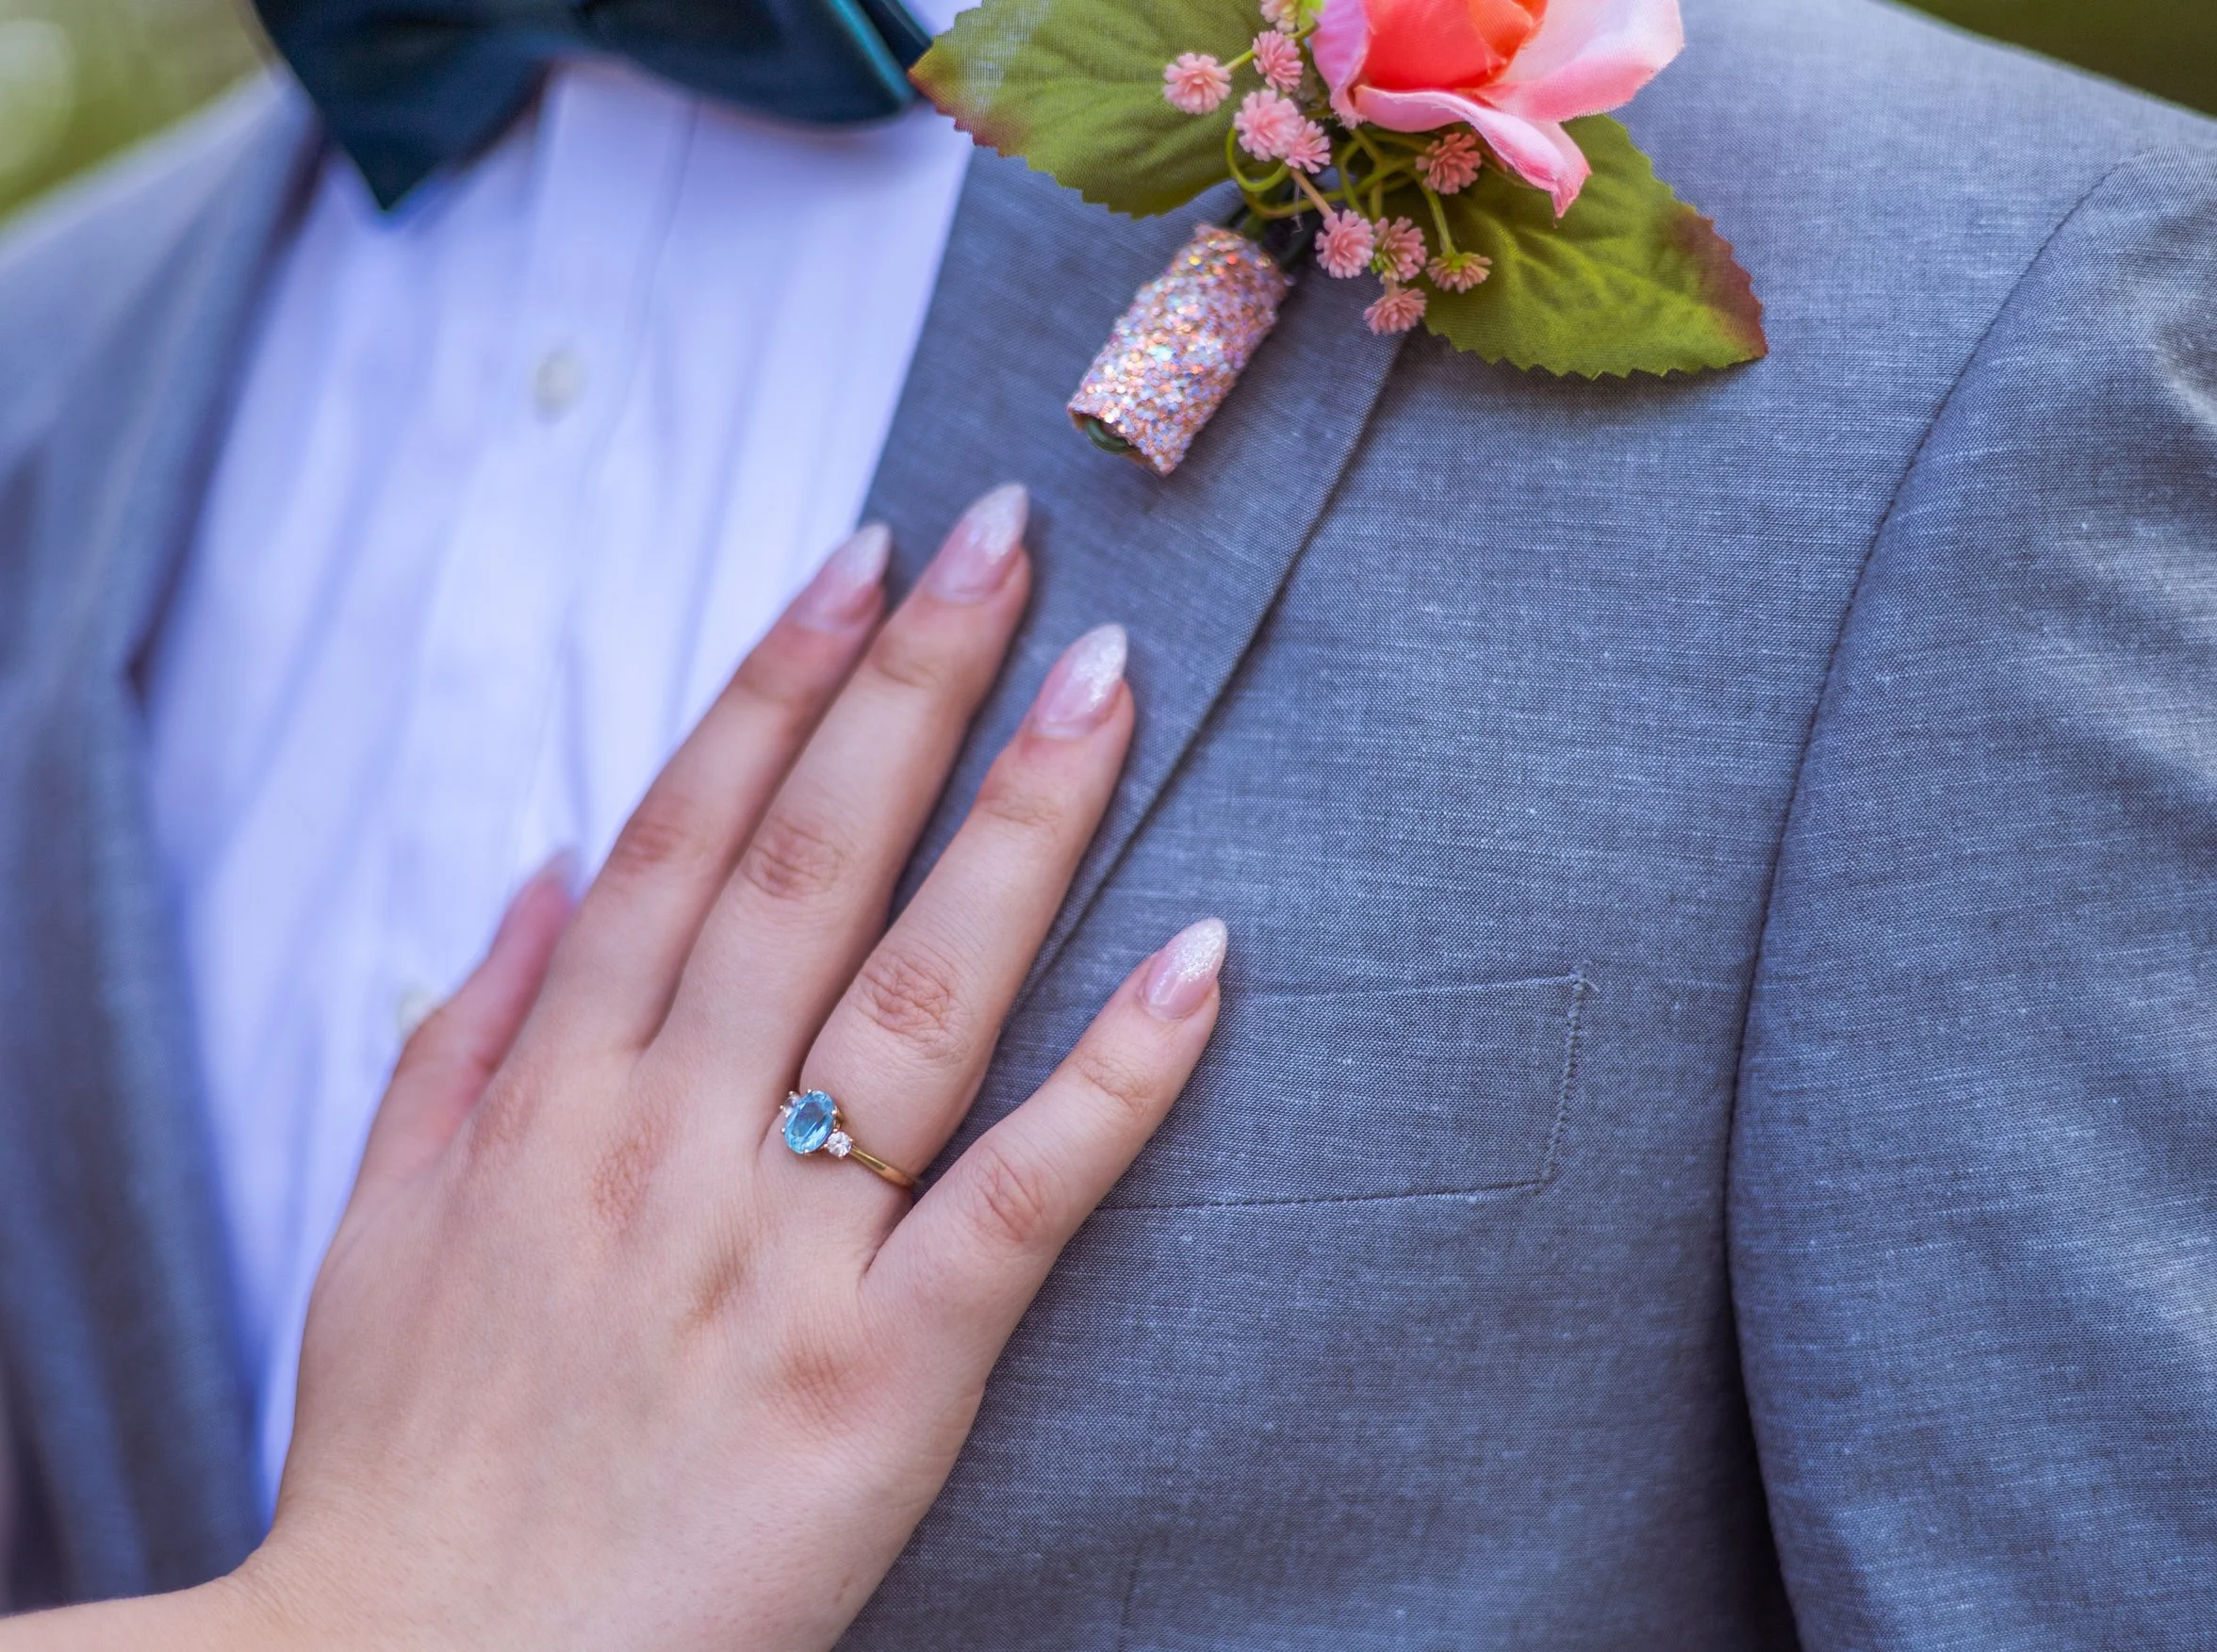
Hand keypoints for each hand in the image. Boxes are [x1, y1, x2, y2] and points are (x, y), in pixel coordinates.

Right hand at [9, 485, 1222, 1649]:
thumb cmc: (408, 1465)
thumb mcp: (377, 1230)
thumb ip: (456, 1039)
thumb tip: (536, 869)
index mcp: (555, 1096)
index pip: (684, 837)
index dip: (776, 685)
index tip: (857, 560)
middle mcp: (669, 1139)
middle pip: (807, 867)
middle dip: (910, 688)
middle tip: (1007, 540)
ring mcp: (781, 1248)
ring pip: (919, 990)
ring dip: (1019, 823)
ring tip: (1104, 679)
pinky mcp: (885, 1372)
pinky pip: (1021, 1197)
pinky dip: (1119, 1077)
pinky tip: (1204, 957)